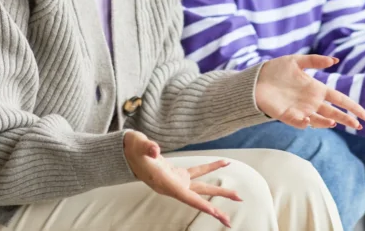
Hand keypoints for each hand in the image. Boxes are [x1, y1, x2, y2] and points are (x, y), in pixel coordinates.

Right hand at [123, 130, 239, 227]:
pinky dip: (211, 168)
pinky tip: (223, 163)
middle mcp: (172, 186)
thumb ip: (148, 148)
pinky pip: (198, 172)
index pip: (184, 196)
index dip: (199, 204)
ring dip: (219, 191)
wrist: (127, 152)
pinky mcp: (178, 174)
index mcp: (164, 182)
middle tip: (230, 218)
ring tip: (237, 195)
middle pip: (198, 197)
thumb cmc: (133, 149)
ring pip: (201, 188)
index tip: (213, 212)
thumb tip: (155, 149)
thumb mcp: (138, 146)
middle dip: (215, 207)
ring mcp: (176, 181)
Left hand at [256, 54, 364, 129]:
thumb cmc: (276, 70)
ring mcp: (300, 110)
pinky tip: (308, 120)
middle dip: (346, 119)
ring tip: (333, 122)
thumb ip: (315, 60)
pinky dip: (304, 122)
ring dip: (326, 121)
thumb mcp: (297, 61)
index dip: (352, 106)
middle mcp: (311, 102)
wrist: (256, 79)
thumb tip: (334, 60)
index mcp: (317, 89)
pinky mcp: (287, 115)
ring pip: (318, 119)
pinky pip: (298, 121)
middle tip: (358, 125)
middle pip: (333, 112)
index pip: (339, 99)